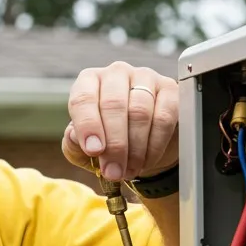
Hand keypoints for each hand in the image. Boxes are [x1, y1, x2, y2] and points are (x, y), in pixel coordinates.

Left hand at [62, 62, 179, 182]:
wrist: (142, 145)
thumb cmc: (107, 142)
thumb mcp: (83, 147)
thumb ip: (74, 143)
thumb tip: (76, 137)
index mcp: (89, 81)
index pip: (83, 98)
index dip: (88, 126)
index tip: (94, 151)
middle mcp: (116, 73)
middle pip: (113, 104)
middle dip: (114, 144)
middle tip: (113, 171)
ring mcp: (145, 77)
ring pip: (140, 111)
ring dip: (135, 148)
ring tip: (129, 171)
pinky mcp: (170, 89)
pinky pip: (164, 116)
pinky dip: (155, 144)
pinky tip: (147, 160)